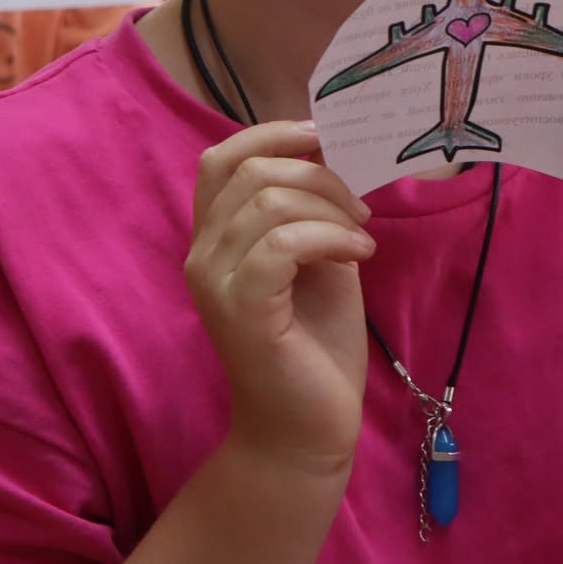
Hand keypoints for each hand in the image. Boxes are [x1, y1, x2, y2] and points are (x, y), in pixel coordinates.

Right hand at [186, 121, 373, 475]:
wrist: (306, 428)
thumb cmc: (314, 345)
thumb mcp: (318, 259)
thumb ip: (313, 211)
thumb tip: (333, 155)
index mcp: (213, 238)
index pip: (220, 159)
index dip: (269, 135)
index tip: (322, 138)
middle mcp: (201, 255)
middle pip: (251, 172)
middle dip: (317, 175)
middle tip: (359, 207)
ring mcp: (214, 282)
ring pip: (268, 203)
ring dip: (329, 206)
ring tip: (362, 233)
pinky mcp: (240, 308)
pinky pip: (282, 243)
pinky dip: (330, 236)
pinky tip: (361, 253)